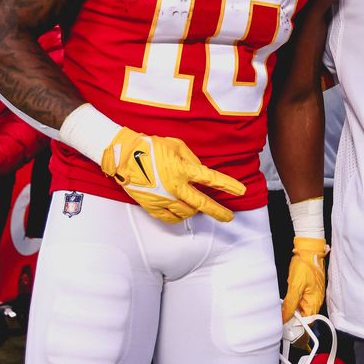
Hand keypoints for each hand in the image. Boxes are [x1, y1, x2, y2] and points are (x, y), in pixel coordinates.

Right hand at [100, 127, 245, 223]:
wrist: (123, 156)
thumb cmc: (151, 146)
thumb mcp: (176, 146)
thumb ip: (192, 159)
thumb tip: (201, 171)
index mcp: (182, 169)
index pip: (211, 178)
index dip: (227, 185)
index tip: (241, 191)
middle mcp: (174, 186)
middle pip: (201, 203)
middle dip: (218, 211)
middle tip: (229, 217)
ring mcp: (162, 198)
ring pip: (186, 212)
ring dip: (195, 210)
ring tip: (198, 206)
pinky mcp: (152, 206)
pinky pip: (170, 218)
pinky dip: (179, 217)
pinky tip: (182, 212)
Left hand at [281, 236, 327, 322]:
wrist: (307, 250)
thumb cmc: (306, 264)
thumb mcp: (296, 285)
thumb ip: (290, 303)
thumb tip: (285, 317)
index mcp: (315, 301)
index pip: (307, 321)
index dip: (297, 324)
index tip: (286, 324)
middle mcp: (314, 300)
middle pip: (303, 316)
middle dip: (292, 316)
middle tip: (282, 314)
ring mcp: (310, 294)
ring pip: (299, 308)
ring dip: (291, 308)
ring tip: (283, 306)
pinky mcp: (306, 289)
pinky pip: (298, 300)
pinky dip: (291, 301)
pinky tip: (286, 298)